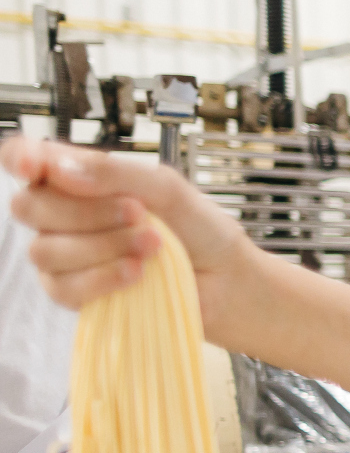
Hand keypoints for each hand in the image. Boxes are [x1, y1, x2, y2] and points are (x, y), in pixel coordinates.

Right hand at [4, 135, 254, 316]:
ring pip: (45, 249)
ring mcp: (66, 256)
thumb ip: (116, 172)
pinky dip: (103, 278)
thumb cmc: (200, 229)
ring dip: (104, 246)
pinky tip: (137, 273)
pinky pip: (63, 287)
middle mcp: (65, 215)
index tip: (36, 167)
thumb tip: (61, 167)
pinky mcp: (76, 293)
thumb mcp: (167, 188)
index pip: (26, 159)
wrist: (226, 279)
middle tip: (138, 213)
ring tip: (153, 245)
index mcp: (81, 178)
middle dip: (86, 211)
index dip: (20, 159)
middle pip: (29, 206)